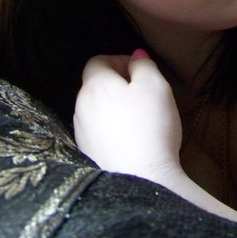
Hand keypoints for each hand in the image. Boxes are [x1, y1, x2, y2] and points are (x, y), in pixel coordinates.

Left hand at [74, 51, 182, 181]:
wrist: (142, 181)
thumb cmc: (150, 127)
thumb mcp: (156, 86)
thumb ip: (144, 65)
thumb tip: (136, 56)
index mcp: (94, 85)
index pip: (98, 60)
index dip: (119, 60)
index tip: (140, 71)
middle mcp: (81, 106)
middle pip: (96, 84)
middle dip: (118, 83)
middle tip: (144, 94)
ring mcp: (81, 132)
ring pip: (96, 108)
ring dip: (114, 106)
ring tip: (139, 118)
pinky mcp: (87, 153)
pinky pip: (98, 130)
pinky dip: (111, 128)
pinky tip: (131, 138)